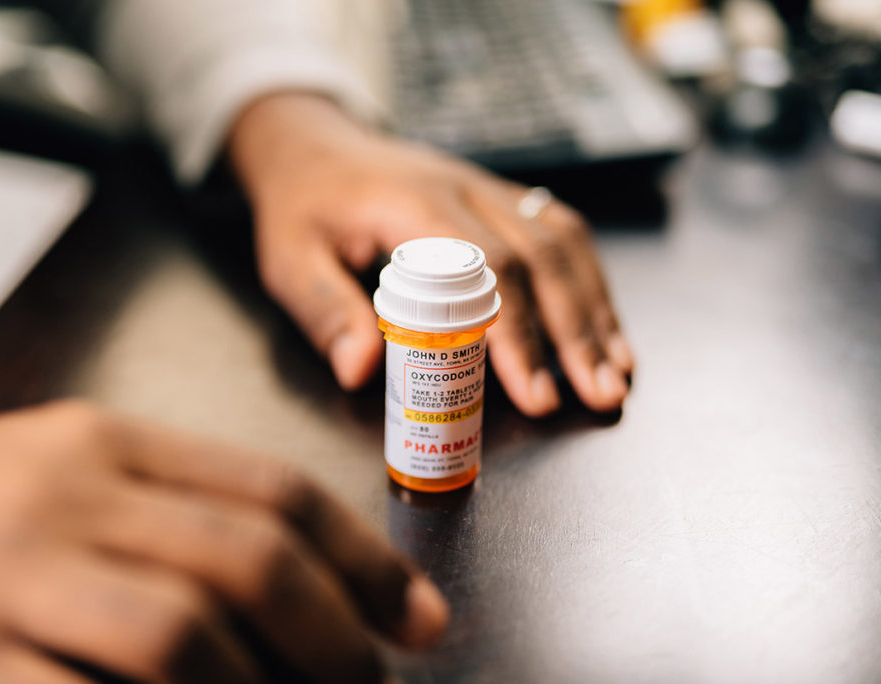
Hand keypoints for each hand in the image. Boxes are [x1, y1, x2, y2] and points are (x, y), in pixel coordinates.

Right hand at [0, 402, 446, 682]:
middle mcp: (56, 495)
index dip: (364, 560)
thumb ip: (174, 511)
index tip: (419, 618)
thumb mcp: (63, 480)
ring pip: (184, 638)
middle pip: (246, 560)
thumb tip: (304, 585)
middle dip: (336, 636)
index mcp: (98, 442)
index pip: (270, 490)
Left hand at [229, 94, 633, 414]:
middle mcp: (465, 192)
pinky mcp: (500, 199)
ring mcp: (489, 190)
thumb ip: (326, 311)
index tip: (537, 396)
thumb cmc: (304, 207)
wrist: (316, 146)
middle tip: (602, 396)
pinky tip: (605, 325)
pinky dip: (588, 281)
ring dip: (596, 309)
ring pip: (562, 243)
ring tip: (620, 371)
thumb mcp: (289, 260)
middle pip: (541, 259)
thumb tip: (360, 372)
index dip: (517, 334)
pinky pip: (559, 231)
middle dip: (577, 334)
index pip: (486, 270)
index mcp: (414, 206)